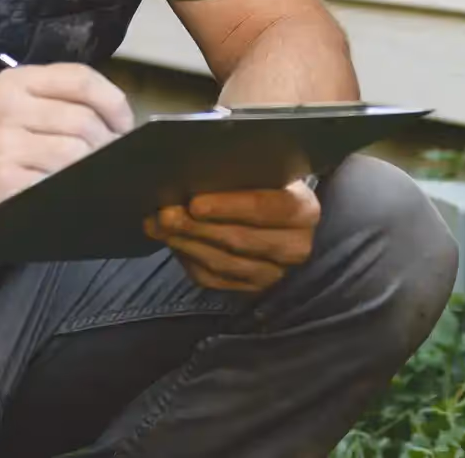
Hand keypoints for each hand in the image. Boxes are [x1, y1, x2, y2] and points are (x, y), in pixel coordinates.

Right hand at [0, 63, 133, 235]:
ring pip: (75, 153)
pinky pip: (56, 183)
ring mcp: (4, 145)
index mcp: (16, 81)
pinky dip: (72, 189)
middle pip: (84, 121)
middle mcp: (9, 107)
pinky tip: (70, 193)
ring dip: (92, 168)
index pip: (81, 79)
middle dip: (107, 144)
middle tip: (110, 160)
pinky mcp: (2, 181)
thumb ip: (55, 103)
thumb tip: (117, 124)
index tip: (125, 125)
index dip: (114, 103)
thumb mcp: (9, 106)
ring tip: (92, 176)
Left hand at [145, 179, 319, 292]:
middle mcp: (295, 246)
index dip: (229, 206)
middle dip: (197, 227)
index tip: (195, 203)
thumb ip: (236, 174)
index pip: (266, 208)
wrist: (278, 217)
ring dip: (187, 244)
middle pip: (240, 239)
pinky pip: (213, 279)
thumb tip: (191, 176)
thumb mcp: (261, 174)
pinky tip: (174, 242)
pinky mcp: (251, 289)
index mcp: (303, 210)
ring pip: (223, 263)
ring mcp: (274, 273)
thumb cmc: (265, 186)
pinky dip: (189, 260)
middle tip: (166, 214)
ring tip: (161, 226)